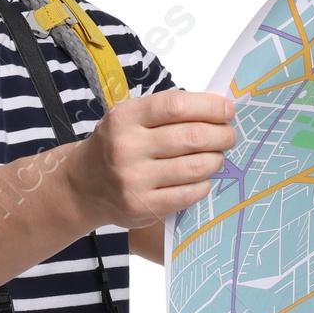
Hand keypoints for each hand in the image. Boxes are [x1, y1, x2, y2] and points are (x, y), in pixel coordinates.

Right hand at [68, 89, 237, 230]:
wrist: (84, 185)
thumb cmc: (117, 145)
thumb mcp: (130, 118)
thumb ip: (166, 112)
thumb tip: (218, 110)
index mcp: (125, 117)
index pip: (176, 106)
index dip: (209, 107)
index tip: (228, 110)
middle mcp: (126, 147)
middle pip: (191, 137)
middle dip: (221, 135)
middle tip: (229, 136)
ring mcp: (133, 180)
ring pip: (195, 167)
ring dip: (215, 160)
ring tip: (217, 157)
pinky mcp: (141, 207)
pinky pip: (188, 195)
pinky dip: (203, 185)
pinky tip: (202, 179)